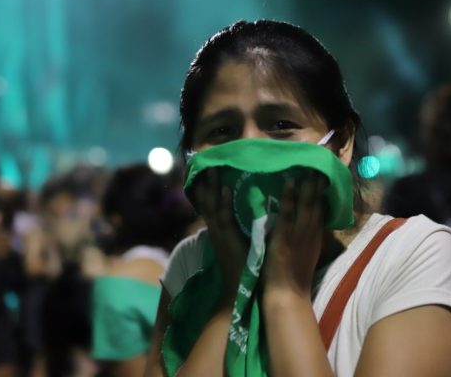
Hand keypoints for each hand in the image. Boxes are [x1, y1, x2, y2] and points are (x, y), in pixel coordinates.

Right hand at [193, 169, 246, 304]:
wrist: (237, 289)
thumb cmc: (242, 266)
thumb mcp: (237, 242)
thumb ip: (237, 228)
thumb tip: (247, 211)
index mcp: (218, 230)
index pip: (210, 204)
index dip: (207, 188)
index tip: (206, 169)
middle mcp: (215, 229)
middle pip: (206, 201)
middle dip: (205, 182)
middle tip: (203, 161)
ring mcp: (220, 233)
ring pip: (212, 205)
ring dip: (212, 186)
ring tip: (212, 167)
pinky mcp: (227, 239)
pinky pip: (224, 217)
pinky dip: (223, 202)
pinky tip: (225, 188)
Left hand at [263, 171, 327, 298]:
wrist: (287, 295)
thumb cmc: (294, 276)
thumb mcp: (307, 252)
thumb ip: (308, 235)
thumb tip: (308, 219)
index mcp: (316, 235)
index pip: (323, 207)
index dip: (325, 189)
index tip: (326, 170)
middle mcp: (311, 231)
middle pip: (318, 200)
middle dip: (320, 180)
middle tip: (322, 159)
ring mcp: (299, 233)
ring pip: (307, 203)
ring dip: (308, 182)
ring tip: (309, 163)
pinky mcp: (285, 237)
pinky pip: (288, 212)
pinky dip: (289, 196)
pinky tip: (290, 181)